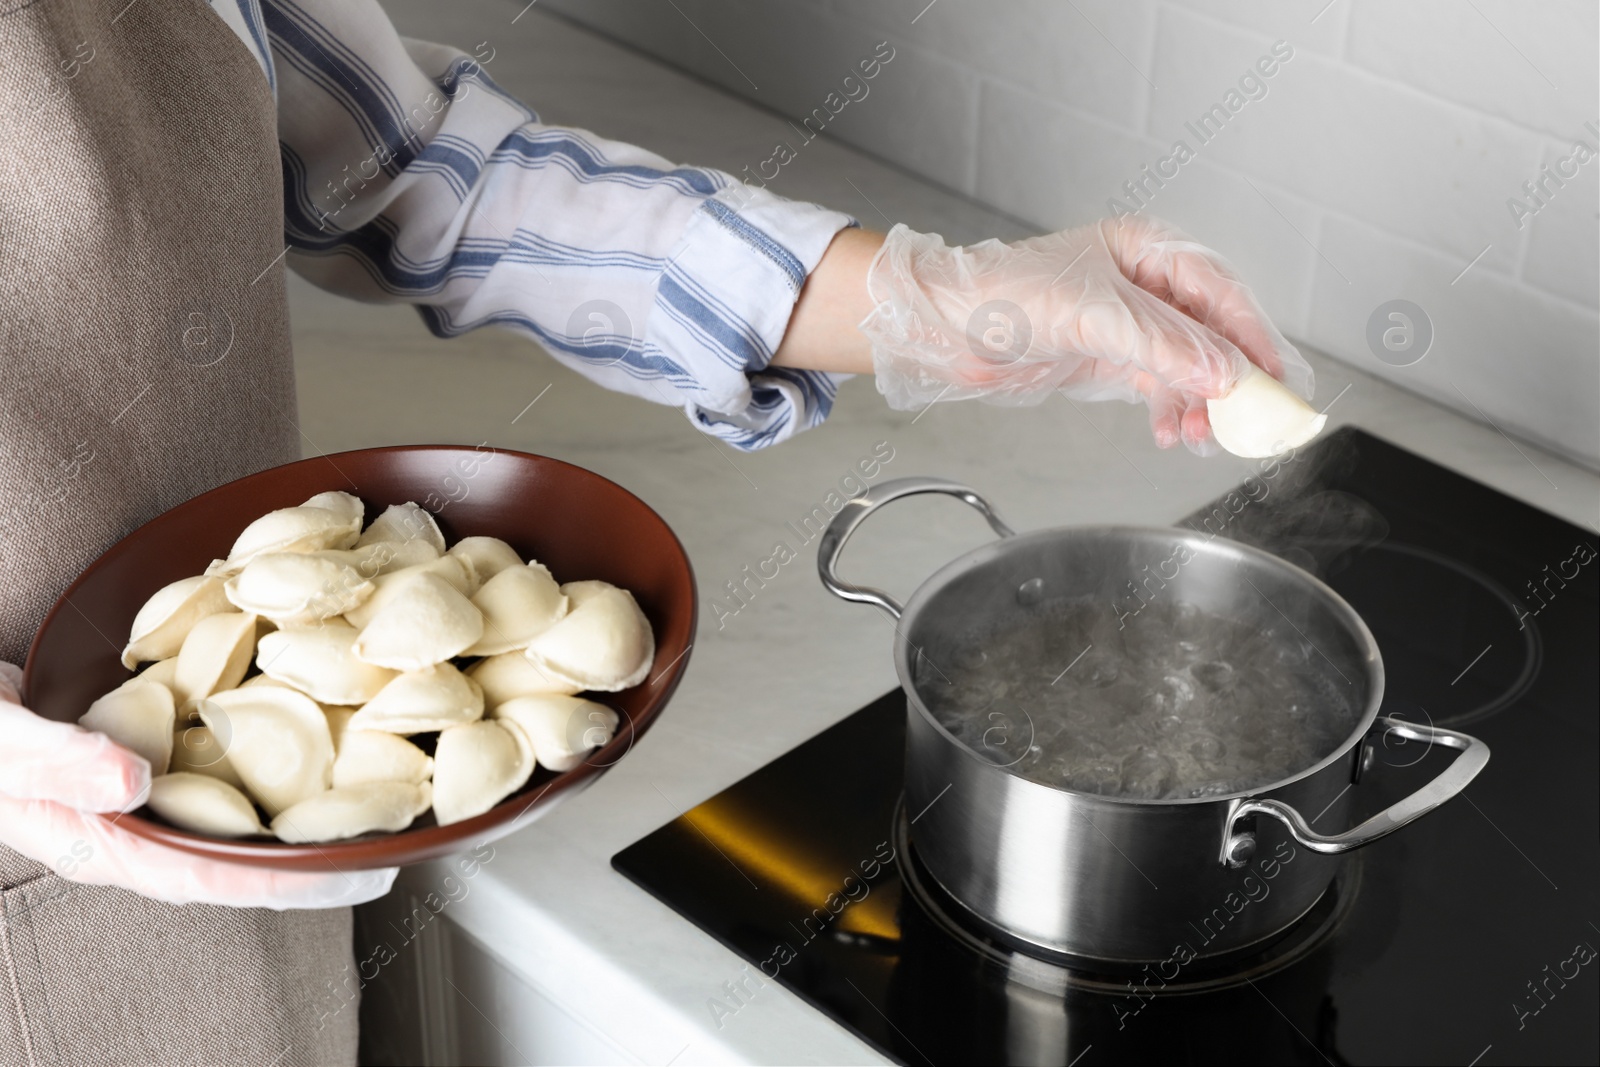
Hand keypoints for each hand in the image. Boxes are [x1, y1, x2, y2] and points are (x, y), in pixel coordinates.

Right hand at [0, 663, 394, 908]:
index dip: (290, 882)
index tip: (359, 876)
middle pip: (241, 851)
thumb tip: (133, 783)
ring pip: (234, 807)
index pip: (213, 877)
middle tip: (393, 832)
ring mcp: (141, 791)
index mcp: (103, 843)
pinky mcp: (147, 750)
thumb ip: (57, 762)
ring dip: (299, 801)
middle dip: (316, 849)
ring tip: (371, 789)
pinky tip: (309, 732)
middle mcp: (133, 825)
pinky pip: (217, 762)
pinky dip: (265, 750)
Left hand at [858, 216, 1312, 451]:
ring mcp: (1128, 320)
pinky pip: (1158, 385)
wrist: (947, 326)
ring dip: (1197, 402)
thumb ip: (1164, 346)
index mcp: (1147, 247)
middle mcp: (1145, 281)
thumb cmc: (1005, 295)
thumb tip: (1224, 372)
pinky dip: (1167, 410)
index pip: (1220, 290)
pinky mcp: (1109, 355)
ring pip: (1186, 364)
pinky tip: (1169, 433)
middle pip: (1211, 330)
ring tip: (1199, 436)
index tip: (1276, 376)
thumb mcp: (1093, 317)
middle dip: (1228, 378)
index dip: (1252, 335)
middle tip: (1249, 418)